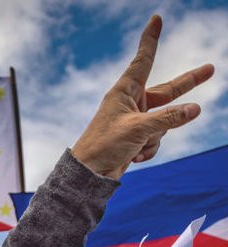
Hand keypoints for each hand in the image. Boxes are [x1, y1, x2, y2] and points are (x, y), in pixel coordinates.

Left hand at [72, 16, 213, 179]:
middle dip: (188, 84)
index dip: (151, 40)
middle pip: (167, 91)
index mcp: (124, 92)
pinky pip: (156, 140)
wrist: (88, 175)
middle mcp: (130, 102)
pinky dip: (147, 151)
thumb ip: (168, 118)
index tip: (156, 19)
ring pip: (163, 124)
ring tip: (132, 147)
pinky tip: (131, 158)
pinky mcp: (136, 138)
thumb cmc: (104, 146)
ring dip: (153, 139)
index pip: (143, 60)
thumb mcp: (139, 130)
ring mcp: (135, 120)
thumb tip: (195, 109)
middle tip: (211, 68)